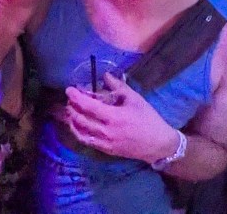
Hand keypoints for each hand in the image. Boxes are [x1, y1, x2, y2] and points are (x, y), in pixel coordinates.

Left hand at [65, 73, 179, 163]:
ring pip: (81, 132)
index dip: (76, 97)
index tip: (69, 89)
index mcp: (114, 117)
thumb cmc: (148, 119)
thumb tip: (105, 76)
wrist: (157, 144)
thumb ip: (119, 87)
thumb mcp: (135, 99)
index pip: (88, 106)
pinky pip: (87, 141)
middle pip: (81, 119)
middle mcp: (106, 131)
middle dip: (72, 107)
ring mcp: (104, 142)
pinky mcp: (106, 150)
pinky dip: (79, 132)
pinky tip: (77, 125)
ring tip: (70, 111)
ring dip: (72, 120)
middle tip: (70, 99)